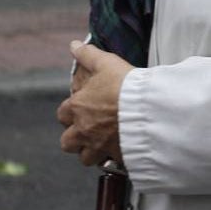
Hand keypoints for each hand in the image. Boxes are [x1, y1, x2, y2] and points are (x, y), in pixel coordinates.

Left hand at [57, 40, 131, 167]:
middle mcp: (83, 130)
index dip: (70, 112)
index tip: (81, 108)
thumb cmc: (125, 84)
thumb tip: (73, 45)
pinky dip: (111, 159)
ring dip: (90, 152)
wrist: (148, 108)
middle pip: (67, 142)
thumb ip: (88, 54)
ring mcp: (98, 146)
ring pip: (84, 158)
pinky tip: (119, 149)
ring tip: (103, 142)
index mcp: (78, 108)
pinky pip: (108, 164)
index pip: (62, 114)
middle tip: (89, 129)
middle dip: (75, 138)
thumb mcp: (106, 62)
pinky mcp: (114, 157)